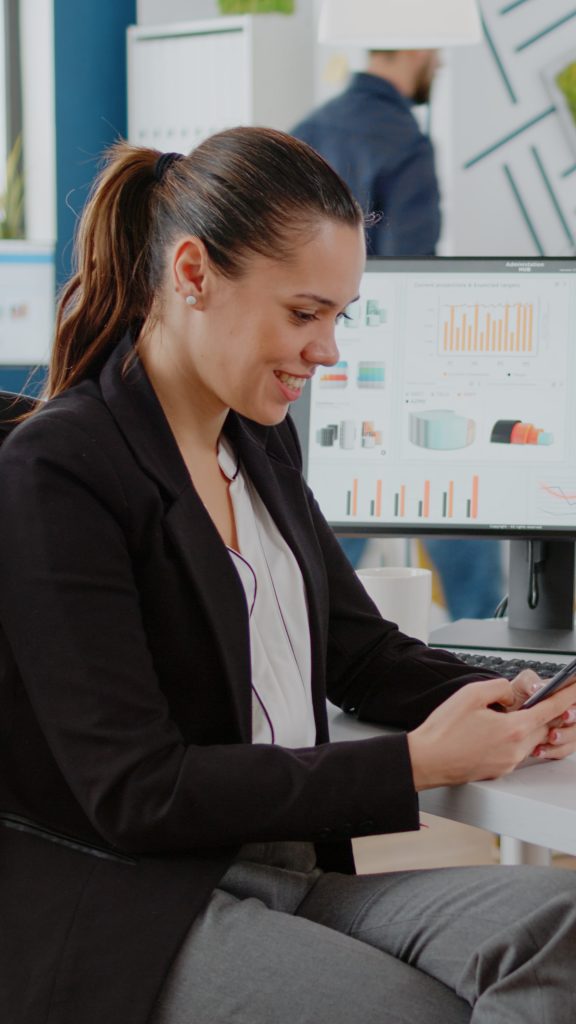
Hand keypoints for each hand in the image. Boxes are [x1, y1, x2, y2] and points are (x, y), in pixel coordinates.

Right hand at [407, 677, 575, 790]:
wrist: (426, 760)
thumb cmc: (444, 731)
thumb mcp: (471, 694)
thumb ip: (500, 689)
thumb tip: (512, 697)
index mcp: (513, 729)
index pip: (551, 710)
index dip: (567, 696)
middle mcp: (516, 749)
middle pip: (544, 727)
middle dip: (548, 712)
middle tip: (548, 697)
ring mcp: (508, 762)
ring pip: (530, 739)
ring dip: (529, 725)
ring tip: (514, 713)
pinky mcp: (498, 770)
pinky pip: (516, 750)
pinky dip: (515, 737)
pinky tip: (498, 729)